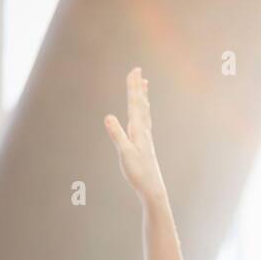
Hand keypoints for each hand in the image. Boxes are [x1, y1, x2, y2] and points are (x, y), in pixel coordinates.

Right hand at [104, 67, 167, 206]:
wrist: (153, 189)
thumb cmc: (138, 173)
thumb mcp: (124, 154)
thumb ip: (117, 135)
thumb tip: (108, 117)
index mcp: (138, 130)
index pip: (135, 104)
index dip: (133, 87)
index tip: (134, 71)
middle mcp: (143, 131)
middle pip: (140, 104)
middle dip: (137, 87)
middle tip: (138, 70)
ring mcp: (145, 137)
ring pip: (144, 112)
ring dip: (142, 97)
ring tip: (144, 85)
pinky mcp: (144, 145)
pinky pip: (143, 122)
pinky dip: (143, 112)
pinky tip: (142, 113)